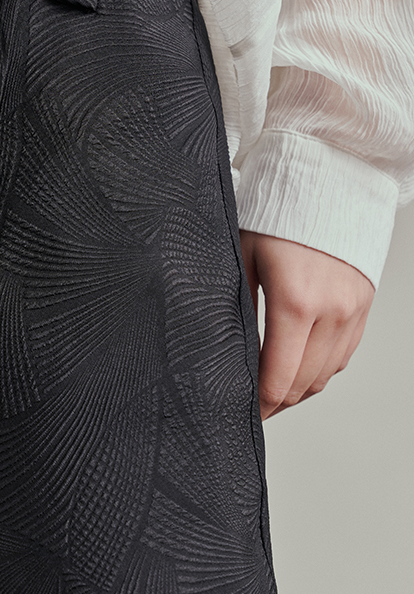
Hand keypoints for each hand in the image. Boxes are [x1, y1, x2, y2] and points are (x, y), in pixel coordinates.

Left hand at [238, 230, 374, 419]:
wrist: (326, 181)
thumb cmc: (276, 213)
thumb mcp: (243, 257)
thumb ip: (238, 306)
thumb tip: (230, 348)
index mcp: (295, 302)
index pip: (278, 377)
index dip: (260, 404)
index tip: (244, 412)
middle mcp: (331, 311)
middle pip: (304, 384)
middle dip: (277, 402)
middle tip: (254, 408)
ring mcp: (352, 310)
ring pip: (327, 374)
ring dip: (300, 390)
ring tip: (275, 393)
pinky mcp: (363, 305)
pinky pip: (343, 355)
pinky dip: (322, 369)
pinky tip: (301, 368)